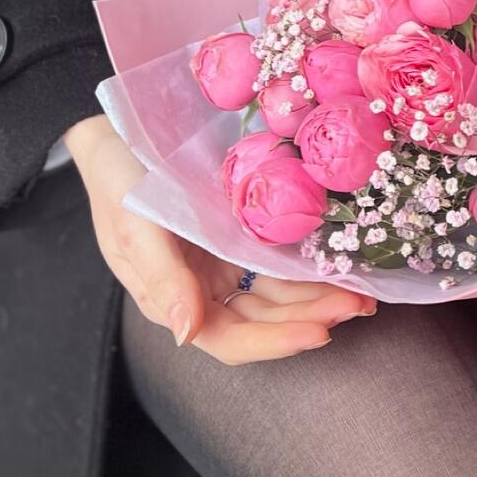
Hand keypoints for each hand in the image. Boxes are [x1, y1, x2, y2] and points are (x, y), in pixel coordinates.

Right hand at [64, 114, 375, 363]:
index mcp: (173, 299)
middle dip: (311, 316)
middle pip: (264, 318)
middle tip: (360, 304)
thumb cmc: (117, 180)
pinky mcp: (236, 233)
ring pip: (277, 292)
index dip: (275, 341)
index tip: (320, 332)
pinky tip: (337, 261)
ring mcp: (222, 261)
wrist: (113, 134)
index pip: (231, 337)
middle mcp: (202, 288)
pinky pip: (276, 258)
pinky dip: (306, 264)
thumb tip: (186, 333)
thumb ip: (163, 280)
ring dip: (317, 295)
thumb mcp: (135, 227)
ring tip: (362, 290)